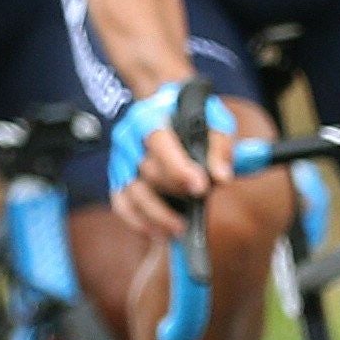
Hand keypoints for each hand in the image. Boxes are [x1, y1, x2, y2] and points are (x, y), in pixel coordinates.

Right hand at [108, 82, 221, 245]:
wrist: (165, 107)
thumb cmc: (192, 116)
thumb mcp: (213, 121)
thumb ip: (219, 147)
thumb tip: (221, 178)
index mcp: (149, 117)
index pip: (159, 143)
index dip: (178, 167)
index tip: (200, 187)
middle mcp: (129, 139)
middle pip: (147, 171)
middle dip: (174, 190)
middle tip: (199, 204)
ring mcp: (120, 160)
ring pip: (132, 192)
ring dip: (156, 215)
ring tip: (179, 229)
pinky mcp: (118, 178)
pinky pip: (121, 204)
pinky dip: (137, 221)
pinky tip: (156, 233)